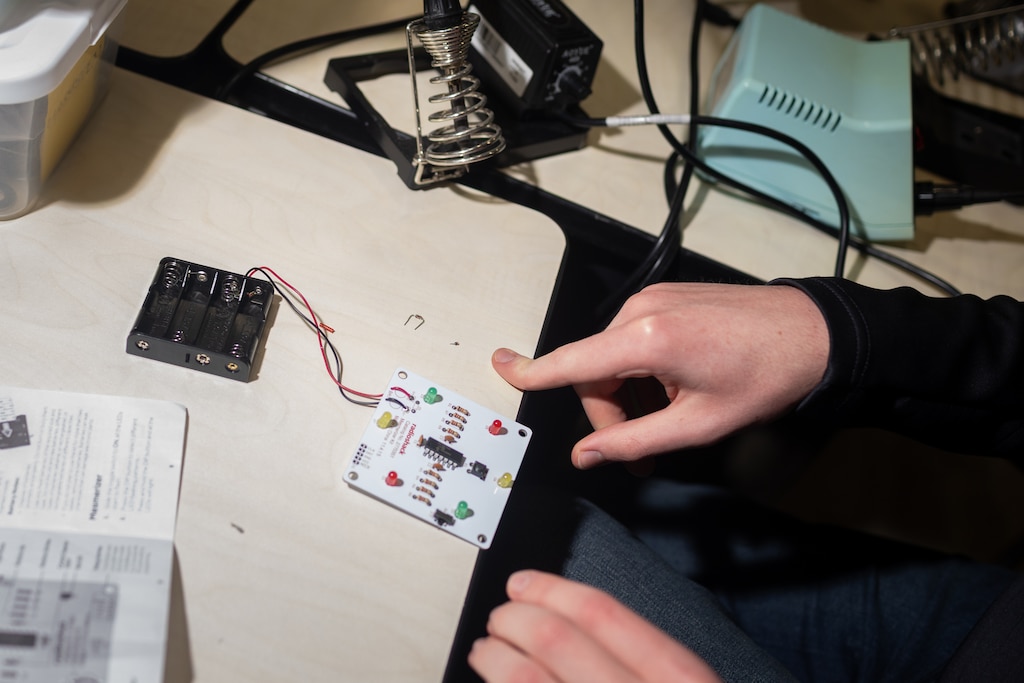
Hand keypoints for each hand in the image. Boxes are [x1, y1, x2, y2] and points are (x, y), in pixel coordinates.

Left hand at [468, 570, 722, 682]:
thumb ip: (654, 660)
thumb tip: (586, 625)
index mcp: (679, 678)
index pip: (603, 613)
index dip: (552, 590)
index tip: (524, 581)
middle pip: (556, 642)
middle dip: (516, 619)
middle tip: (501, 615)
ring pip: (526, 682)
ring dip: (495, 659)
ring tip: (486, 650)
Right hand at [492, 282, 827, 467]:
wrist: (814, 332)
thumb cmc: (764, 377)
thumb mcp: (698, 424)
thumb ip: (634, 442)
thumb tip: (586, 457)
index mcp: (645, 339)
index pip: (572, 361)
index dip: (531, 370)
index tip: (499, 367)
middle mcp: (641, 310)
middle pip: (594, 371)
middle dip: (610, 415)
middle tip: (642, 453)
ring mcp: (655, 299)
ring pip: (613, 359)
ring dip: (628, 395)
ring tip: (669, 420)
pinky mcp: (667, 296)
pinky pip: (633, 340)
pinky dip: (642, 372)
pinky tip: (675, 388)